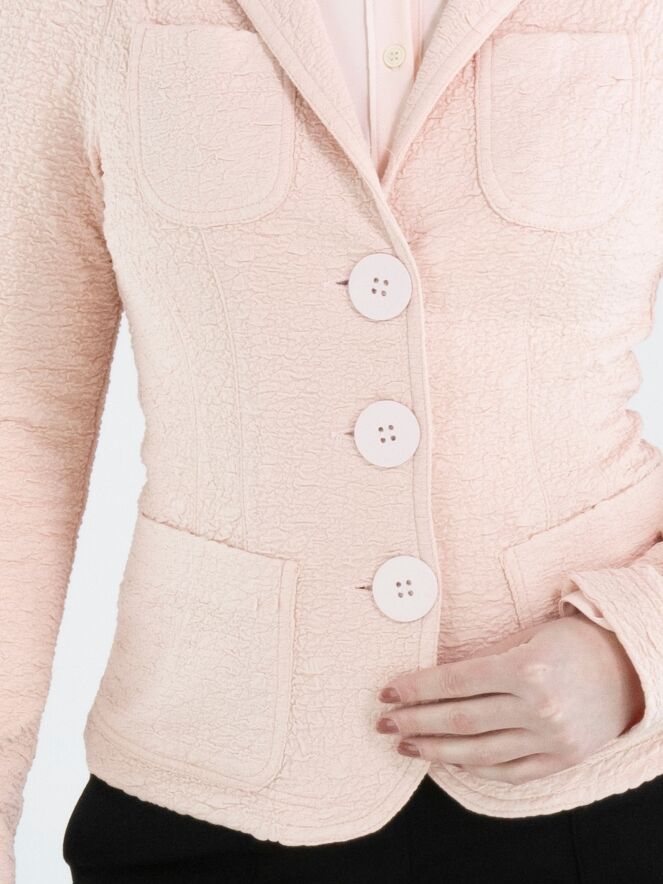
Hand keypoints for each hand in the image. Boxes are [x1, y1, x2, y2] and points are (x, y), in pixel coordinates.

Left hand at [375, 611, 644, 783]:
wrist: (629, 667)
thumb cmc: (572, 642)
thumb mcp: (526, 638)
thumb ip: (483, 660)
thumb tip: (433, 679)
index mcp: (526, 668)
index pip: (456, 682)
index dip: (417, 688)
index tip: (388, 691)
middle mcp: (538, 707)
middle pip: (460, 719)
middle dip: (415, 720)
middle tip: (384, 722)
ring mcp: (551, 739)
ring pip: (478, 751)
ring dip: (434, 748)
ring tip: (406, 744)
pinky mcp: (561, 760)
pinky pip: (508, 771)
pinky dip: (474, 768)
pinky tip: (447, 760)